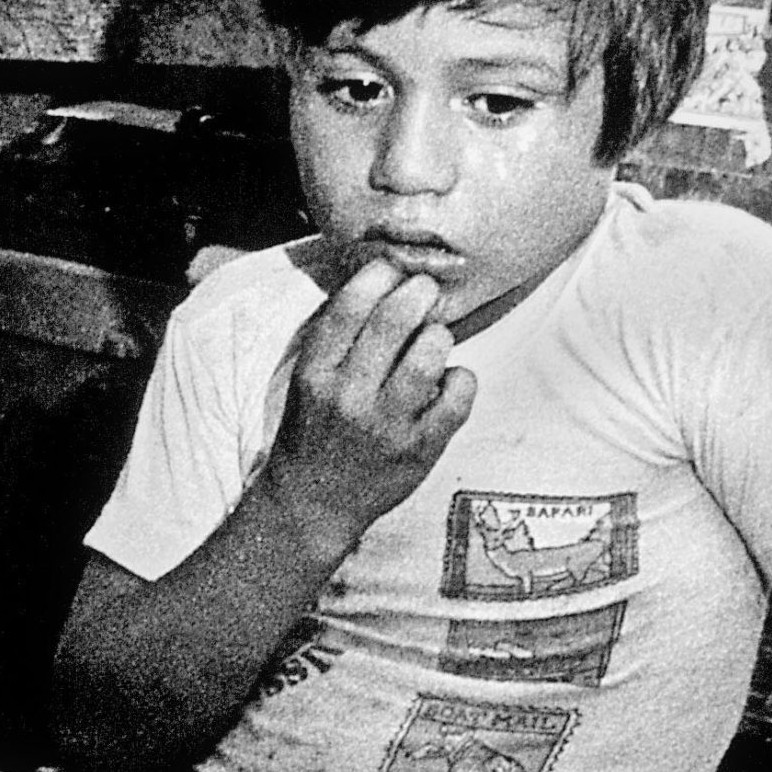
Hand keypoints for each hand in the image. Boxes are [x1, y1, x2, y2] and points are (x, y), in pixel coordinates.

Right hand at [263, 260, 475, 558]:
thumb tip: (386, 279)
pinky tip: (450, 380)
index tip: (392, 269)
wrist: (314, 502)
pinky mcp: (419, 450)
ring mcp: (385, 426)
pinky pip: (457, 398)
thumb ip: (340, 337)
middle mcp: (348, 397)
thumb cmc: (317, 429)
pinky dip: (462, 378)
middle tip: (427, 290)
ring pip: (427, 357)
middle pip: (392, 323)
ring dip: (439, 336)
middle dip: (418, 294)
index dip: (377, 277)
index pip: (348, 308)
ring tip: (436, 337)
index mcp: (315, 373)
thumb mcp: (310, 379)